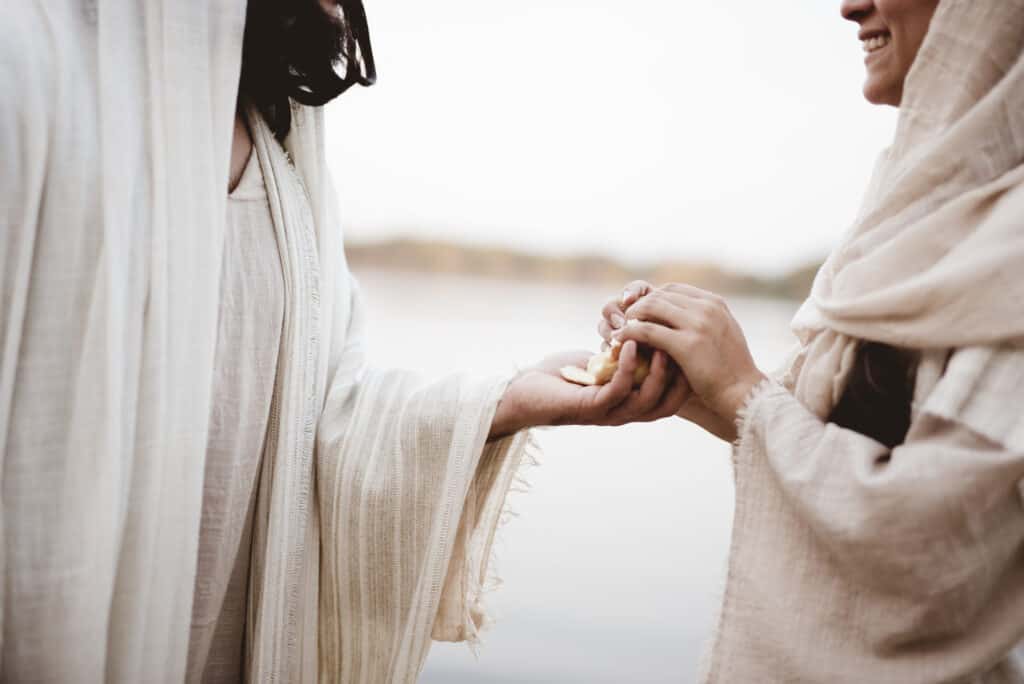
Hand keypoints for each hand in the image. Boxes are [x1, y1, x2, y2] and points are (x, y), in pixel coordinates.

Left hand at [489, 341, 690, 438]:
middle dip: (680, 379)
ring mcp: (606, 413)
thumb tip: (648, 334)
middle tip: (686, 347)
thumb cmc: (564, 376)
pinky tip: (631, 343)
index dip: (686, 381)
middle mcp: (622, 414)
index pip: (669, 401)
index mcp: (629, 406)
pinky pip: (617, 388)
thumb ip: (627, 357)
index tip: (693, 352)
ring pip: (645, 400)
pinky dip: (628, 366)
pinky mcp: (589, 407)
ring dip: (657, 371)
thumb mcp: (604, 363)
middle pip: (664, 406)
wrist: (525, 391)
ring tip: (661, 342)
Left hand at [608, 283, 765, 424]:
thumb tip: (678, 315)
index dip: (651, 298)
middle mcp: (706, 308)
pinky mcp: (686, 344)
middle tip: (621, 320)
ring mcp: (698, 324)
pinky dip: (628, 333)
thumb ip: (702, 320)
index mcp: (714, 303)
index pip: (672, 289)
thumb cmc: (730, 370)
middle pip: (659, 296)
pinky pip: (647, 330)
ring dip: (630, 317)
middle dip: (637, 306)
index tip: (637, 312)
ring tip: (618, 330)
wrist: (742, 393)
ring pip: (650, 308)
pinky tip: (618, 341)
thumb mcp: (721, 334)